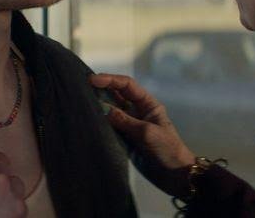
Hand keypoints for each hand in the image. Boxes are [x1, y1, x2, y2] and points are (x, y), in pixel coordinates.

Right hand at [90, 73, 196, 196]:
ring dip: (98, 105)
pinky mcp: (125, 139)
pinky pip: (110, 126)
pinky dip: (99, 122)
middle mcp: (137, 111)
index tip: (92, 80)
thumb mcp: (146, 132)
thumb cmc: (167, 149)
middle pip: (117, 95)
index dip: (110, 80)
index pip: (127, 85)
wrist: (175, 175)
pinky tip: (88, 120)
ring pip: (111, 110)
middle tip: (80, 86)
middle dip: (101, 89)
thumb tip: (102, 108)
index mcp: (148, 104)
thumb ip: (124, 120)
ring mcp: (130, 125)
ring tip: (80, 101)